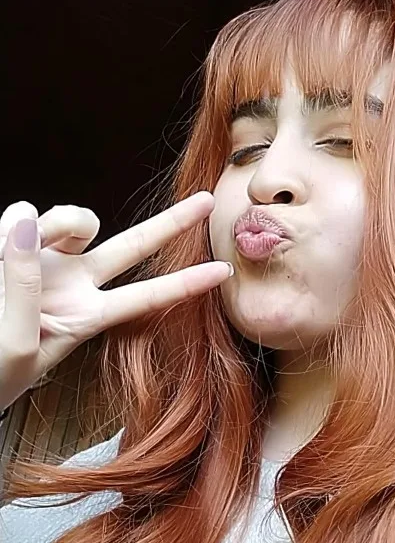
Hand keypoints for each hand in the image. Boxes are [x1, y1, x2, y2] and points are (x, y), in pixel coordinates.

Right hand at [0, 192, 231, 411]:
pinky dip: (10, 229)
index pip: (145, 297)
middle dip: (170, 224)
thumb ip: (24, 281)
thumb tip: (27, 219)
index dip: (185, 284)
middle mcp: (72, 284)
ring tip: (11, 249)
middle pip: (131, 247)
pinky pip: (18, 220)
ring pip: (71, 220)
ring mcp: (42, 262)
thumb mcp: (18, 342)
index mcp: (86, 318)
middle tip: (208, 200)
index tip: (224, 271)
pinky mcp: (10, 246)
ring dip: (59, 223)